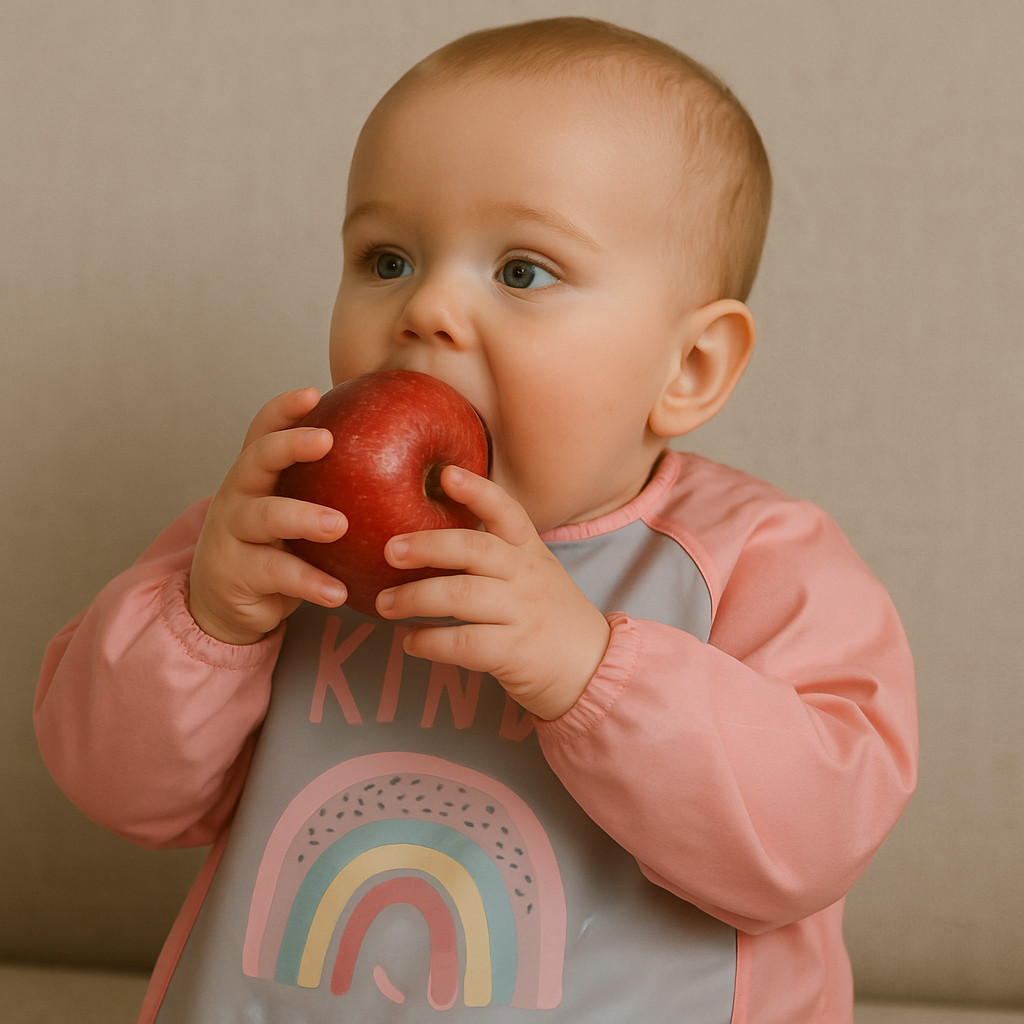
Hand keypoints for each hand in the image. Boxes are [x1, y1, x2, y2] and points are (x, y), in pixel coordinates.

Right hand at [188, 388, 348, 644]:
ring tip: (339, 525)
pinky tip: (338, 591)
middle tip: (327, 440)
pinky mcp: (236, 573)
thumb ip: (333, 489)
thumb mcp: (299, 511)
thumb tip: (419, 467)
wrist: (225, 601)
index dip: (285, 409)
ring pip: (265, 516)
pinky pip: (276, 574)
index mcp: (258, 472)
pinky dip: (309, 582)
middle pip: (257, 458)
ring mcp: (233, 532)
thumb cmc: (279, 545)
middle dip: (291, 444)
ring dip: (304, 517)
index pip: (265, 429)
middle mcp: (240, 493)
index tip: (313, 392)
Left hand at [375, 467, 610, 719]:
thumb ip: (495, 558)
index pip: (507, 512)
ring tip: (385, 603)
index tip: (446, 474)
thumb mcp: (535, 576)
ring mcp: (523, 613)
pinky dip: (429, 641)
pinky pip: (462, 642)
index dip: (477, 491)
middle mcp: (527, 577)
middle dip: (427, 546)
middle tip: (390, 550)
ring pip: (460, 596)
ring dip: (414, 598)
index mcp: (531, 553)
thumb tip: (427, 545)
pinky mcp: (514, 651)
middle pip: (474, 549)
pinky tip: (411, 641)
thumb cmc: (550, 620)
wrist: (593, 669)